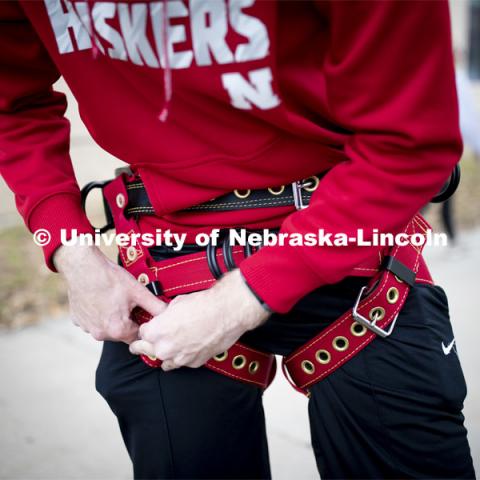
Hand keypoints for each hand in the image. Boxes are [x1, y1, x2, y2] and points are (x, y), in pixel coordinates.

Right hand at [54, 244, 165, 342]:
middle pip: (122, 333)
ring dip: (113, 318)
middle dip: (128, 321)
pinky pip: (93, 321)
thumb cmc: (109, 278)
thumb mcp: (137, 291)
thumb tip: (167, 313)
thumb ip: (155, 306)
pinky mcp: (77, 320)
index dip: (142, 324)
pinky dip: (98, 314)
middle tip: (129, 303)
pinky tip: (101, 299)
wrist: (83, 266)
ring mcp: (86, 327)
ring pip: (107, 328)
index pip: (137, 336)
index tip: (141, 313)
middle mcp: (100, 333)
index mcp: (117, 329)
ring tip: (114, 299)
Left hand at [129, 269, 269, 369]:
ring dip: (166, 353)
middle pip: (147, 350)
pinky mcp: (194, 363)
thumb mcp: (176, 303)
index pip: (142, 333)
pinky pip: (183, 362)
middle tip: (144, 344)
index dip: (149, 328)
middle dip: (147, 345)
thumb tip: (166, 317)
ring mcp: (179, 358)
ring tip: (171, 347)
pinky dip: (184, 356)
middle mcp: (165, 348)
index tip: (151, 328)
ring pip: (164, 361)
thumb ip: (165, 315)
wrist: (226, 312)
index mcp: (156, 331)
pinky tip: (188, 347)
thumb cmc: (204, 305)